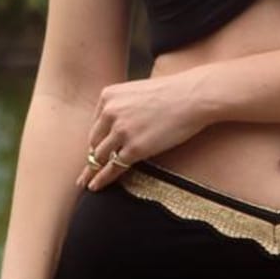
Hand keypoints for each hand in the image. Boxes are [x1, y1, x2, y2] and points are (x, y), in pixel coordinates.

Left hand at [73, 66, 213, 191]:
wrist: (193, 97)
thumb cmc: (173, 94)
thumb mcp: (137, 92)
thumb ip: (123, 107)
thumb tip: (117, 127)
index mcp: (108, 96)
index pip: (95, 124)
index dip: (96, 141)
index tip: (94, 152)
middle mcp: (110, 113)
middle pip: (94, 142)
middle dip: (94, 156)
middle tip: (88, 170)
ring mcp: (121, 132)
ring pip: (100, 156)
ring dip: (93, 170)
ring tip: (87, 182)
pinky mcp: (134, 149)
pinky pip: (113, 168)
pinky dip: (102, 179)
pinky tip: (95, 186)